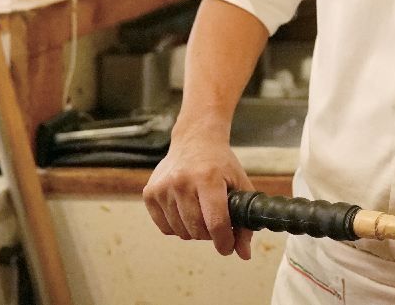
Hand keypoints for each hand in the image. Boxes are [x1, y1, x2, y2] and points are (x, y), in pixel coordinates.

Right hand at [142, 127, 254, 258]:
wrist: (195, 140)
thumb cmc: (220, 163)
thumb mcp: (240, 184)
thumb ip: (244, 220)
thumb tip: (243, 254)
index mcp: (208, 178)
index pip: (215, 222)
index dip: (224, 241)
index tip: (227, 248)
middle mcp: (182, 181)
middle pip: (196, 230)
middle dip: (210, 235)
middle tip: (216, 224)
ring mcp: (163, 187)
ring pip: (180, 231)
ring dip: (193, 231)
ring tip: (201, 215)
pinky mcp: (149, 192)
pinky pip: (164, 226)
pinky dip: (177, 226)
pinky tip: (186, 212)